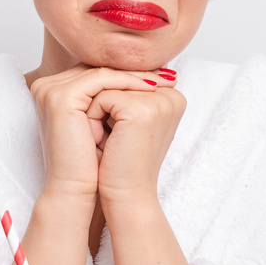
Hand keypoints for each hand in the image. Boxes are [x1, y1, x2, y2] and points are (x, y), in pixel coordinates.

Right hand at [28, 66, 175, 202]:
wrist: (75, 189)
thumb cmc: (91, 162)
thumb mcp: (104, 124)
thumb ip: (114, 98)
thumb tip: (151, 78)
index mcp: (54, 91)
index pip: (95, 72)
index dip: (127, 74)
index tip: (159, 77)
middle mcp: (47, 86)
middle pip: (98, 68)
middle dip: (133, 72)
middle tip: (166, 76)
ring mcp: (50, 90)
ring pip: (101, 72)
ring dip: (134, 76)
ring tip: (161, 82)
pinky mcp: (60, 97)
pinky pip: (100, 80)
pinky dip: (127, 82)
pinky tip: (149, 88)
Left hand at [91, 82, 185, 207]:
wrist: (126, 196)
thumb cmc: (122, 164)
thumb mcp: (127, 122)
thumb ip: (125, 92)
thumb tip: (107, 68)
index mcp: (172, 96)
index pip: (126, 79)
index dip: (109, 103)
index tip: (114, 134)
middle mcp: (172, 95)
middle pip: (116, 80)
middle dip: (102, 106)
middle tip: (109, 140)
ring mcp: (159, 101)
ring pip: (106, 87)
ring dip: (96, 114)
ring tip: (107, 142)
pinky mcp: (142, 109)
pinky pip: (100, 98)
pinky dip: (93, 120)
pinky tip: (105, 143)